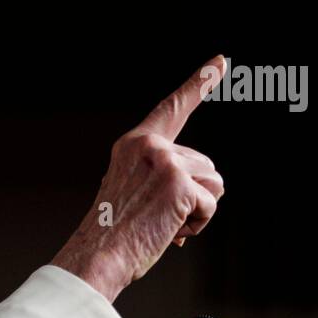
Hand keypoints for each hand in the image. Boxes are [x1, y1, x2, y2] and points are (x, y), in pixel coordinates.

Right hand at [50, 55, 226, 302]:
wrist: (96, 257)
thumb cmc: (112, 235)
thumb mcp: (133, 192)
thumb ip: (162, 179)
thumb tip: (202, 198)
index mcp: (134, 144)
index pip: (172, 108)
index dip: (199, 83)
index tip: (221, 61)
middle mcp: (149, 146)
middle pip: (205, 164)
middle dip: (193, 195)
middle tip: (156, 217)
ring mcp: (165, 162)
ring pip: (213, 184)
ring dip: (196, 211)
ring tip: (160, 224)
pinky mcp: (179, 183)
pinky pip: (210, 205)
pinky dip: (197, 224)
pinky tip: (169, 231)